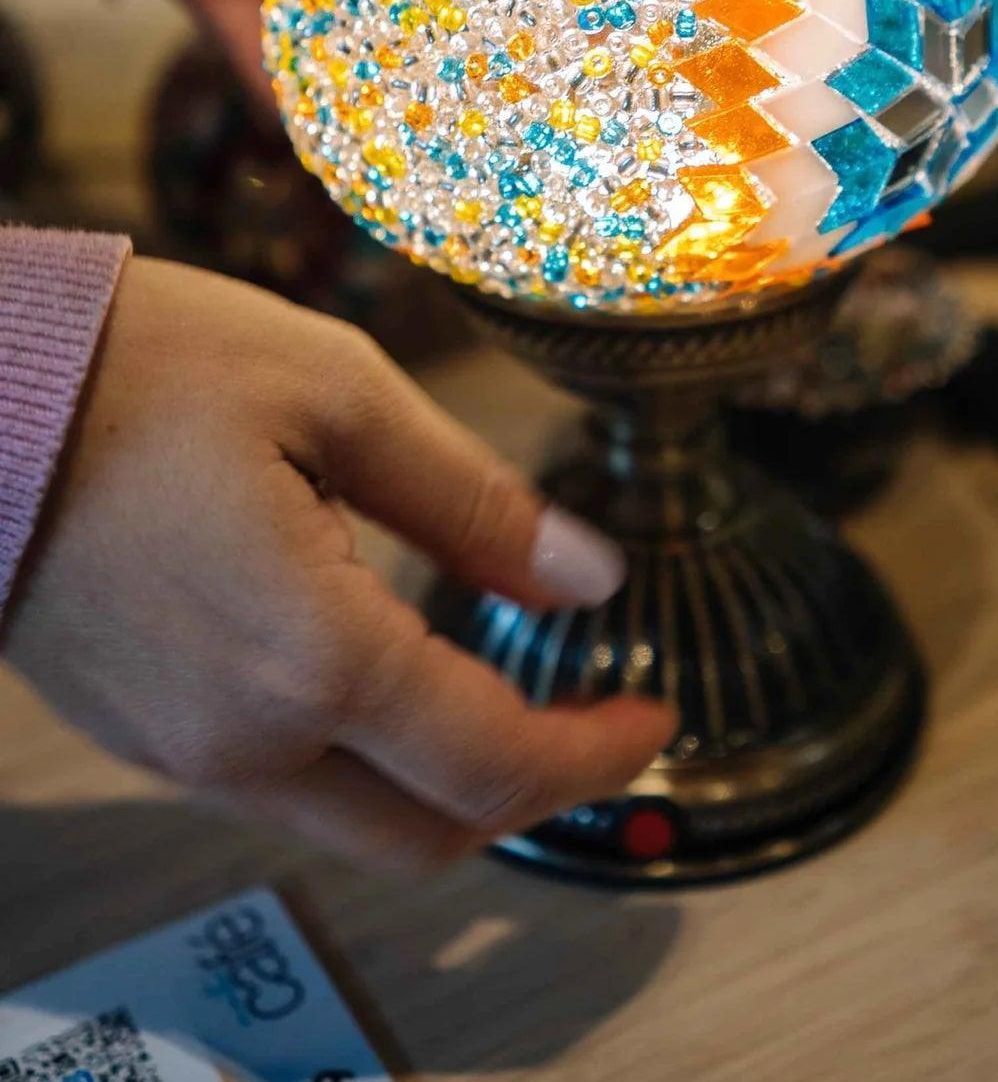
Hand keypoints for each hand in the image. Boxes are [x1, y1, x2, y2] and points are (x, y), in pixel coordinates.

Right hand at [1, 259, 672, 868]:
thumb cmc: (142, 370)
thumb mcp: (339, 394)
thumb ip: (476, 499)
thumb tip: (591, 577)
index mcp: (312, 655)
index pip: (495, 762)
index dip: (594, 752)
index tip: (651, 713)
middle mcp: (245, 739)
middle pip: (432, 831)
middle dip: (536, 789)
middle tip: (596, 718)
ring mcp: (184, 753)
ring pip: (358, 823)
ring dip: (451, 779)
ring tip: (513, 691)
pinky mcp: (147, 735)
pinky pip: (287, 787)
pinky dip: (371, 762)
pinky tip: (401, 676)